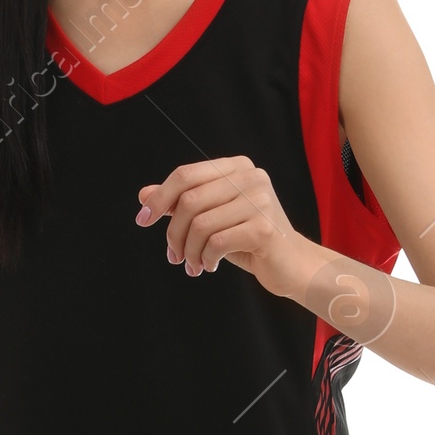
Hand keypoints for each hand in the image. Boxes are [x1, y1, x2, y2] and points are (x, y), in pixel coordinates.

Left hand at [135, 157, 305, 299]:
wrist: (291, 264)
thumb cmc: (248, 239)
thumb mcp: (212, 217)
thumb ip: (181, 203)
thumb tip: (144, 195)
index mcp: (237, 167)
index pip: (185, 175)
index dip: (159, 198)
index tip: (142, 220)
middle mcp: (250, 177)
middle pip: (189, 200)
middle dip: (174, 233)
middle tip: (174, 256)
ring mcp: (260, 201)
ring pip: (200, 224)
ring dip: (189, 251)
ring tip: (193, 265)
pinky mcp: (264, 228)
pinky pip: (217, 242)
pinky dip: (206, 259)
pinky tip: (209, 266)